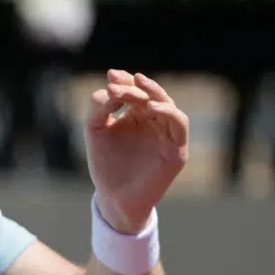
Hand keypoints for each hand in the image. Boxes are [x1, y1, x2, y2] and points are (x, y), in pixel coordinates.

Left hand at [85, 70, 189, 233]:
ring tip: (134, 90)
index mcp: (137, 115)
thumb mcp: (95, 131)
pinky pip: (180, 124)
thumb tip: (108, 90)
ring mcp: (167, 134)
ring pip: (167, 105)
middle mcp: (155, 121)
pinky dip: (169, 112)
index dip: (125, 81)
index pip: (136, 91)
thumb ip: (97, 108)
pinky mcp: (176, 149)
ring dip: (152, 94)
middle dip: (135, 87)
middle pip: (151, 94)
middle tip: (116, 84)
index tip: (110, 76)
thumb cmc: (106, 165)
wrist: (114, 197)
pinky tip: (151, 107)